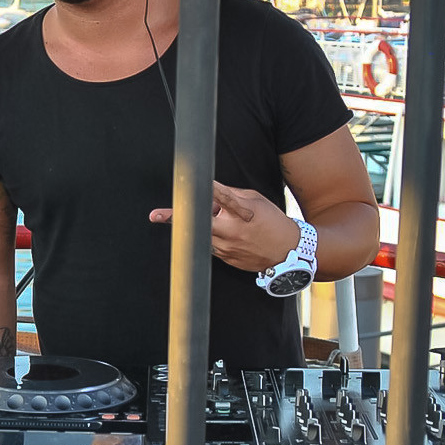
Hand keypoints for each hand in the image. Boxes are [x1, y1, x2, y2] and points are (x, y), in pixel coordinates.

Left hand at [149, 181, 301, 272]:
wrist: (288, 252)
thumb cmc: (272, 222)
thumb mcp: (255, 200)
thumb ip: (232, 195)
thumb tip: (211, 190)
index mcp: (240, 213)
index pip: (218, 197)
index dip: (203, 190)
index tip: (188, 184)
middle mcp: (231, 231)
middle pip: (199, 223)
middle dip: (176, 218)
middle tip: (155, 215)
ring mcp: (228, 248)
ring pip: (202, 237)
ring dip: (198, 229)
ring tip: (211, 221)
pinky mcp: (227, 260)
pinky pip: (211, 247)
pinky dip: (210, 239)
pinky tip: (225, 234)